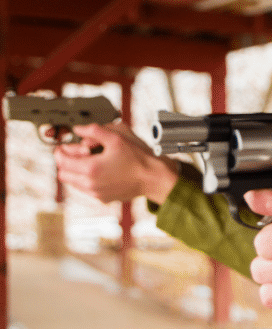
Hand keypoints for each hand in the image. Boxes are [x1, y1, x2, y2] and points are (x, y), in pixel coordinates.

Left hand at [53, 123, 178, 204]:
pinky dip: (87, 180)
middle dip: (66, 163)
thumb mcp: (116, 138)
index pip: (62, 161)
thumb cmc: (138, 159)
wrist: (152, 178)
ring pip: (73, 183)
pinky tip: (100, 172)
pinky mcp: (103, 198)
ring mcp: (96, 193)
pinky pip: (86, 190)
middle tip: (77, 154)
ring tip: (89, 162)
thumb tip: (78, 129)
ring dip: (76, 172)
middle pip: (63, 174)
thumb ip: (93, 130)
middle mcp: (90, 184)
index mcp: (90, 168)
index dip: (61, 151)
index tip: (65, 146)